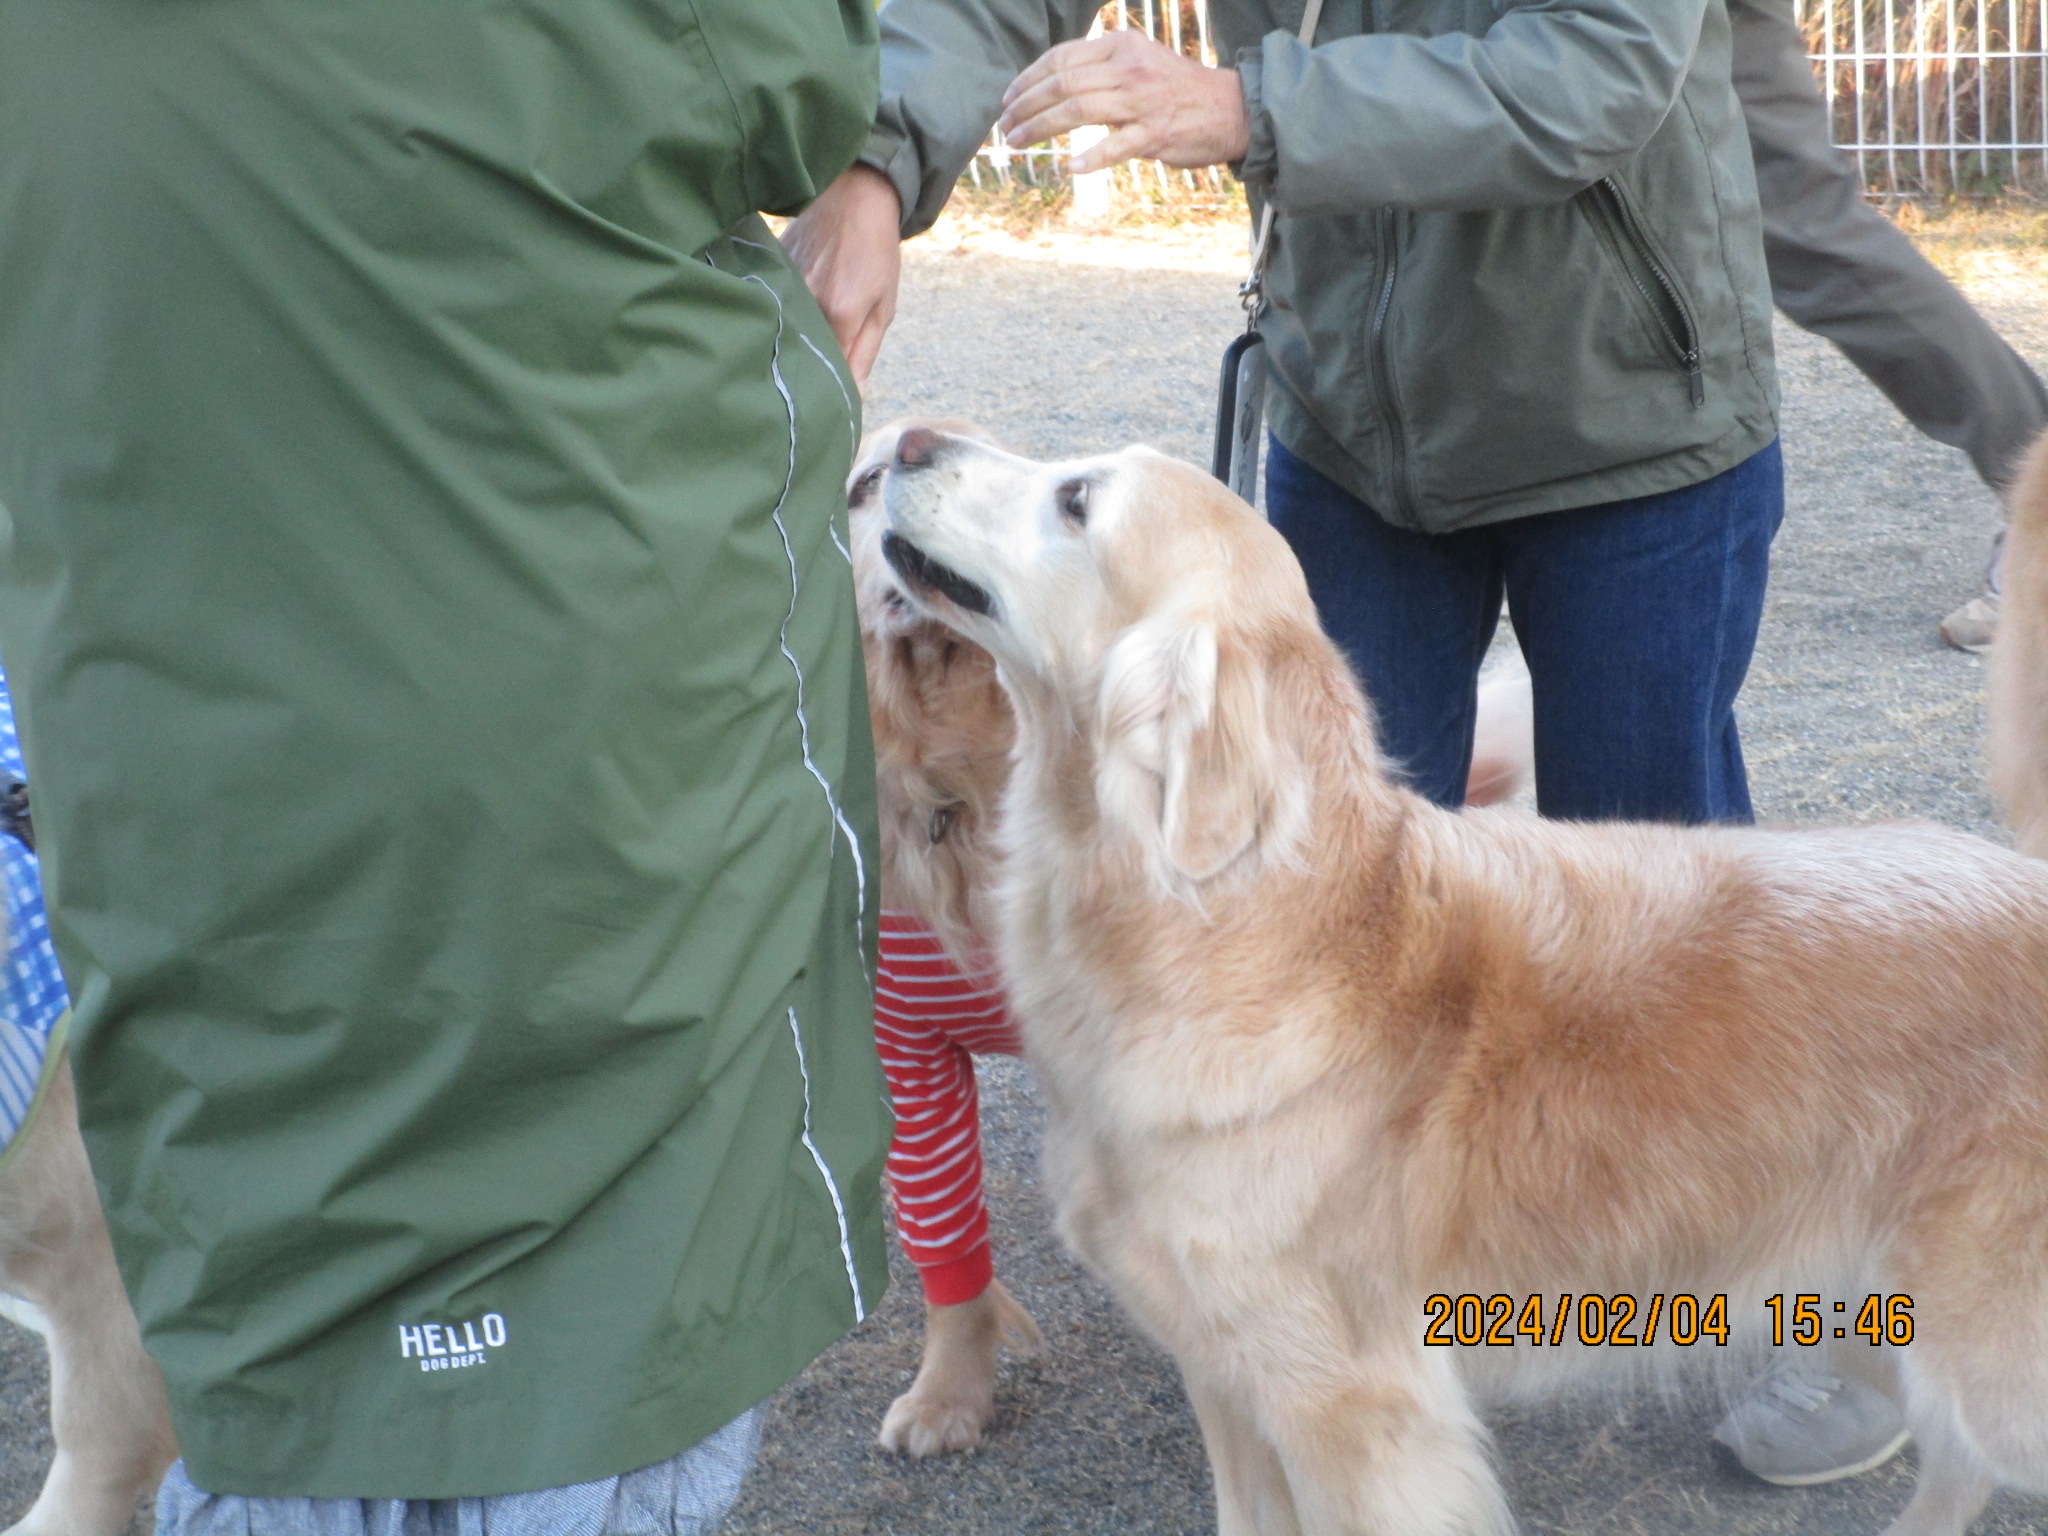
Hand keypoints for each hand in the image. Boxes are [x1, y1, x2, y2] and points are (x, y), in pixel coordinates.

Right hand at [782, 164, 903, 386]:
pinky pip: (774, 304)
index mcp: (839, 313)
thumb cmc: (876, 251)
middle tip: (807, 387)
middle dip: (806, 372)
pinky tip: (787, 315)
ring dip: (792, 342)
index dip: (827, 391)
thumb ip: (864, 354)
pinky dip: (782, 315)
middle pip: (800, 353)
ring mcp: (783, 283)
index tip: (826, 410)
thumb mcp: (882, 307)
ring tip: (797, 349)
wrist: (854, 194)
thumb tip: (853, 398)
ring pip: (784, 330)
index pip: (827, 371)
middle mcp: (805, 300)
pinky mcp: (770, 269)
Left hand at [997, 30, 1246, 173]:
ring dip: (1041, 128)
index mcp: (1121, 46)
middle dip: (1026, 106)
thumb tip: (1055, 86)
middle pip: (1063, 84)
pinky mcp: (1155, 134)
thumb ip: (1101, 69)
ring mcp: (1142, 101)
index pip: (1062, 58)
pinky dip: (1090, 158)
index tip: (1008, 99)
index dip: (1028, 79)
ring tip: (1018, 143)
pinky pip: (1114, 147)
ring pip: (1078, 110)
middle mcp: (1129, 68)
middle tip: (1004, 127)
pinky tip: (1069, 167)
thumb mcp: (1139, 62)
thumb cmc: (1177, 90)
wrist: (1230, 109)